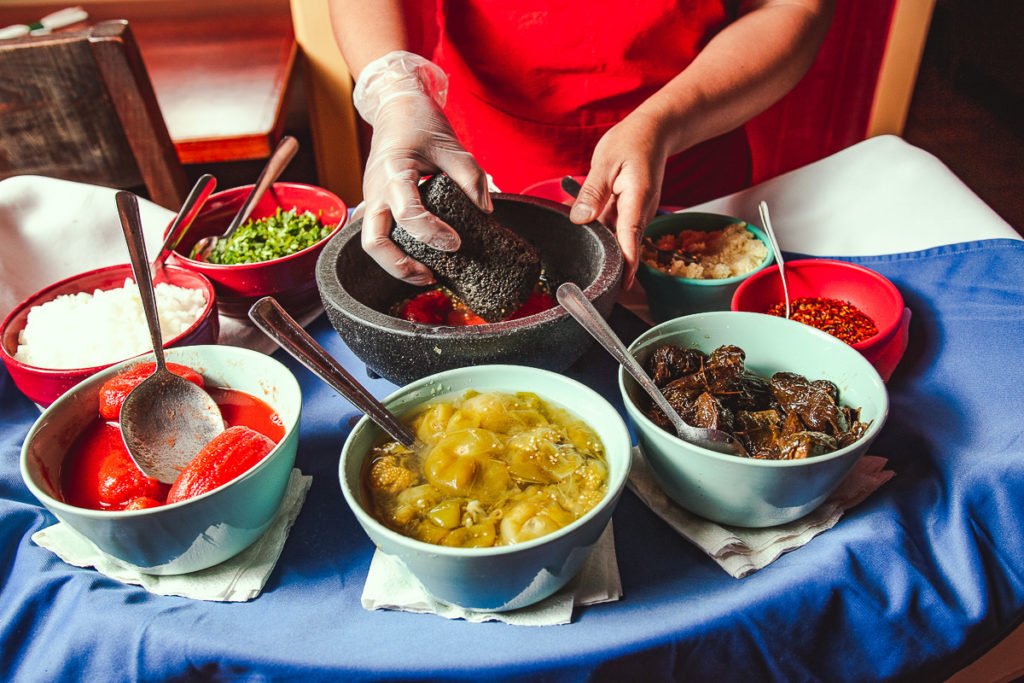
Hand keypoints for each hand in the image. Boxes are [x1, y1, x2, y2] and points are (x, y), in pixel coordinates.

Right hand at [353, 51, 491, 284]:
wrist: (395, 107)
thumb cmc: (420, 122)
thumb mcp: (451, 144)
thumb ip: (470, 176)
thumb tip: (486, 210)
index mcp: (393, 172)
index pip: (407, 213)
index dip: (431, 233)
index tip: (455, 243)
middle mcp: (375, 189)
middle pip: (374, 242)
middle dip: (400, 266)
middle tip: (431, 277)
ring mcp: (371, 198)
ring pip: (372, 243)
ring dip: (395, 265)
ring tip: (427, 275)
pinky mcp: (375, 204)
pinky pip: (379, 234)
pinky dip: (396, 252)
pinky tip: (419, 259)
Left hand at [569, 111, 668, 288]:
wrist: (654, 131)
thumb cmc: (631, 141)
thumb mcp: (604, 162)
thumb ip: (591, 192)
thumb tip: (579, 219)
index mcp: (637, 198)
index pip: (631, 236)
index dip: (627, 263)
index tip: (622, 285)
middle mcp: (641, 210)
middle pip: (624, 244)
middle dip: (611, 265)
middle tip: (590, 288)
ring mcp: (637, 213)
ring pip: (617, 237)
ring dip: (602, 247)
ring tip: (581, 264)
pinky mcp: (630, 212)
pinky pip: (613, 227)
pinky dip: (600, 232)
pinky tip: (583, 232)